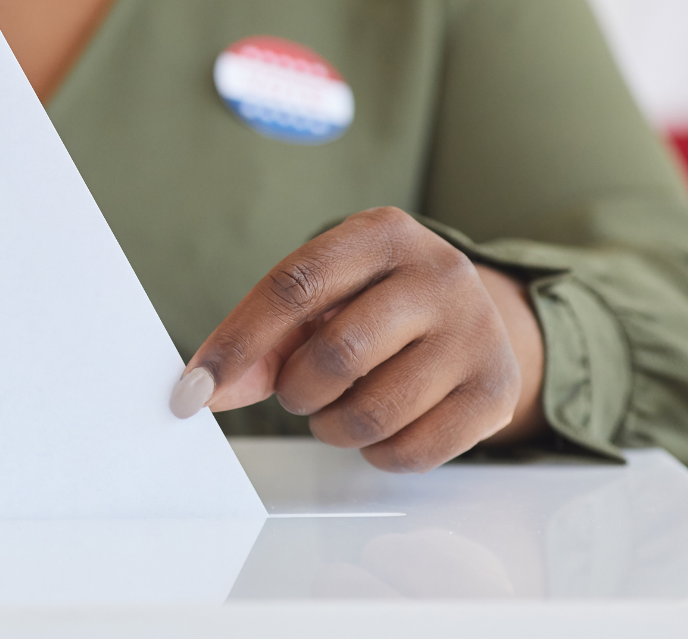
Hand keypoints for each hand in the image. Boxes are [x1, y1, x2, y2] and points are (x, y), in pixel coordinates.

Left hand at [169, 207, 545, 471]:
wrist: (471, 317)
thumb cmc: (375, 306)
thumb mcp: (320, 300)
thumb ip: (260, 341)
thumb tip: (203, 391)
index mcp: (381, 235)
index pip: (293, 287)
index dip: (236, 343)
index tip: (192, 390)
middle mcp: (438, 273)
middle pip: (335, 354)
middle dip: (296, 391)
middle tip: (297, 393)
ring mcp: (476, 331)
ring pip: (372, 412)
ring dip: (332, 427)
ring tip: (336, 410)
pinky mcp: (495, 391)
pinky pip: (411, 450)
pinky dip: (376, 452)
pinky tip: (379, 427)